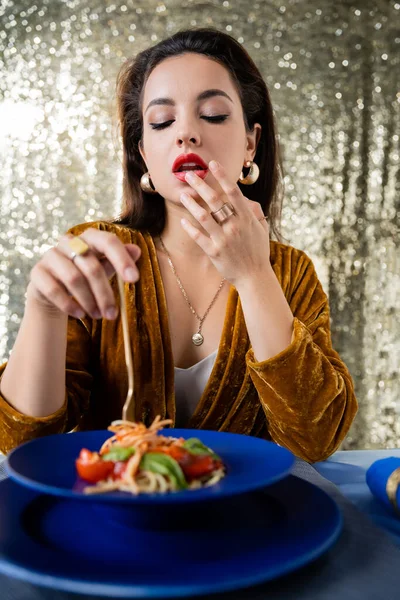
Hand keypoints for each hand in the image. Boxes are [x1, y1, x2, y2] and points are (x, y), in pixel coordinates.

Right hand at [27, 228, 140, 319]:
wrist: (54, 290)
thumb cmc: (85, 276)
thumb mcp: (105, 268)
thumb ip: (119, 260)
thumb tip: (137, 250)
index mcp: (89, 237)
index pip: (108, 241)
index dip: (122, 259)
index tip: (135, 280)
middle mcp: (68, 242)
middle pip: (92, 266)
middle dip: (105, 294)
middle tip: (113, 315)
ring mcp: (50, 255)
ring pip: (74, 279)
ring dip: (88, 301)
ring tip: (97, 316)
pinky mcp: (37, 272)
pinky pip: (54, 289)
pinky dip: (69, 304)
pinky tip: (80, 315)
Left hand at [179, 160, 269, 285]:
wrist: (254, 277)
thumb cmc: (258, 251)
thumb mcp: (262, 229)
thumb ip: (255, 211)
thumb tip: (245, 198)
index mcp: (246, 218)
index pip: (233, 192)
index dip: (222, 176)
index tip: (212, 164)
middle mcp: (234, 226)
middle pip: (215, 200)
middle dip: (201, 185)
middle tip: (190, 175)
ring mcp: (223, 239)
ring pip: (203, 216)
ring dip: (191, 203)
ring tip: (183, 194)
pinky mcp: (214, 251)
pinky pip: (198, 236)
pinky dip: (190, 228)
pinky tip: (184, 220)